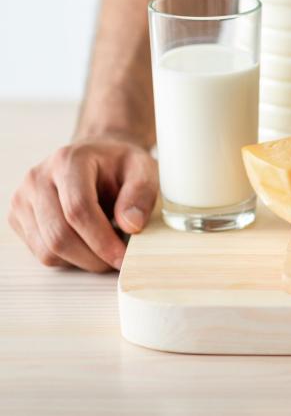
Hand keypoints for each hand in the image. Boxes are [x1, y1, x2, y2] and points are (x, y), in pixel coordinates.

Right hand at [8, 137, 157, 271]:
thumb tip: (131, 225)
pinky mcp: (18, 217)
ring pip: (47, 250)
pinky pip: (40, 253)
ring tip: (106, 249)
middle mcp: (38, 178)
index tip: (123, 257)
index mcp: (69, 161)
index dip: (102, 240)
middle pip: (59, 234)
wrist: (96, 157)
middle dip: (93, 257)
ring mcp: (23, 199)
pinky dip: (68, 258)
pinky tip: (88, 244)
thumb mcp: (143, 169)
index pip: (78, 209)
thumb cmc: (118, 165)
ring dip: (81, 260)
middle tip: (119, 261)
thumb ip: (141, 194)